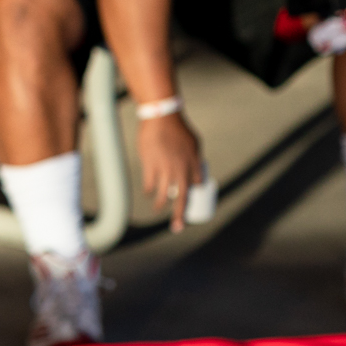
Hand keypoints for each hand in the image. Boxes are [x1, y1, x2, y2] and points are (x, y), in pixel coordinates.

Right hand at [138, 113, 202, 231]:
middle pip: (181, 199)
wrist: (161, 117)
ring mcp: (164, 170)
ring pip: (161, 196)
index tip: (188, 197)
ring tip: (158, 208)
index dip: (192, 194)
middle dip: (179, 216)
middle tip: (177, 227)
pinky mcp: (150, 166)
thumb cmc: (178, 128)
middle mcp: (180, 170)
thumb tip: (196, 170)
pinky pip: (149, 186)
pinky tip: (148, 192)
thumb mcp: (194, 142)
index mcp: (193, 165)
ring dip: (159, 205)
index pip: (195, 187)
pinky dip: (148, 191)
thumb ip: (195, 157)